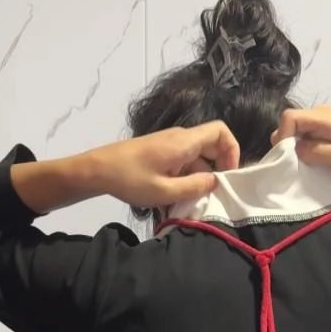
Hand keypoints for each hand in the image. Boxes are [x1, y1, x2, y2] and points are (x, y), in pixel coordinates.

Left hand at [89, 122, 240, 207]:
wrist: (98, 170)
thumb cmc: (129, 179)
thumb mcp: (164, 191)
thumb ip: (193, 187)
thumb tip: (215, 182)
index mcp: (184, 142)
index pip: (221, 131)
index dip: (232, 150)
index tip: (229, 175)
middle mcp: (180, 138)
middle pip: (212, 145)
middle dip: (219, 167)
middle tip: (215, 192)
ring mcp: (170, 145)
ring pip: (198, 157)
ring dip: (201, 176)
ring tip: (195, 200)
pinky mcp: (161, 153)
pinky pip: (184, 162)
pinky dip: (188, 177)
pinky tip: (179, 196)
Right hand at [271, 105, 330, 180]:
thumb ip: (318, 153)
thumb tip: (294, 149)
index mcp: (324, 118)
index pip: (289, 117)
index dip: (283, 138)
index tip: (288, 160)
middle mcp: (320, 114)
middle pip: (289, 124)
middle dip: (286, 146)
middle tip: (295, 168)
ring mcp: (322, 122)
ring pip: (295, 132)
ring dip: (294, 150)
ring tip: (305, 167)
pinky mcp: (324, 130)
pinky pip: (304, 137)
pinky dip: (303, 151)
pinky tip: (313, 163)